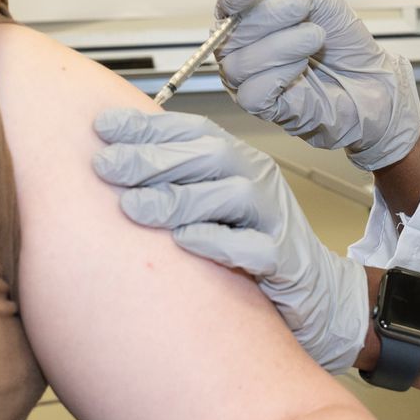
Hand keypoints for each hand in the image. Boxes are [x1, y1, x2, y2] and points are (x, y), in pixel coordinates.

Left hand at [92, 108, 368, 371]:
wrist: (317, 292)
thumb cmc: (251, 244)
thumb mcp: (212, 205)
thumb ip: (175, 182)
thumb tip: (112, 162)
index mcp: (239, 161)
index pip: (193, 131)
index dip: (148, 126)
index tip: (102, 127)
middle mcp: (258, 180)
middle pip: (209, 155)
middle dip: (152, 158)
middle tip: (106, 166)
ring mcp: (274, 218)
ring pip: (231, 195)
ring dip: (177, 198)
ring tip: (131, 207)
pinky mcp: (285, 260)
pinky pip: (254, 247)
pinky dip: (217, 241)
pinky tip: (183, 241)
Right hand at [213, 0, 419, 171]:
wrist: (371, 79)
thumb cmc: (342, 41)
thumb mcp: (320, 2)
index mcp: (251, 19)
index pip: (227, 4)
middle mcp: (242, 49)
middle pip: (230, 33)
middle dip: (267, 15)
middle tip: (301, 6)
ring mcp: (249, 80)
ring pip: (238, 64)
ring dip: (280, 45)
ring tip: (315, 37)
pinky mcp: (264, 108)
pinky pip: (252, 93)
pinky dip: (278, 75)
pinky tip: (302, 68)